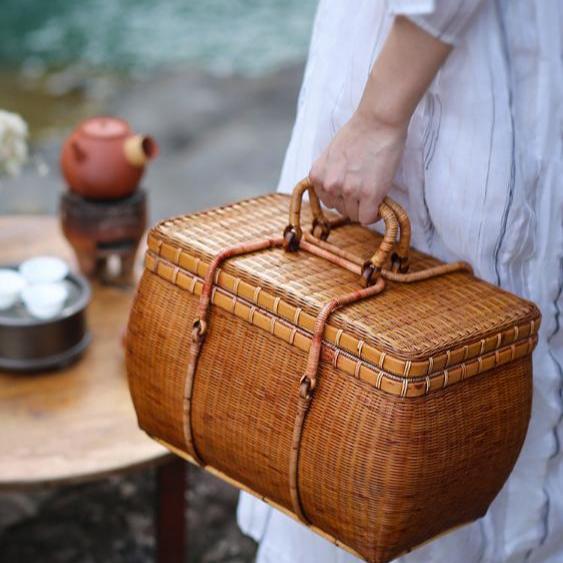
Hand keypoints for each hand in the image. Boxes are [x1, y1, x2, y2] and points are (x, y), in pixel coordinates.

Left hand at [309, 110, 406, 224]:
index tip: (353, 187)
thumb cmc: (358, 134)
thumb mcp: (331, 156)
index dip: (342, 197)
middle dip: (353, 201)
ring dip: (364, 206)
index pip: (328, 202)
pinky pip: (368, 218)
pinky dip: (375, 214)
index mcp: (317, 177)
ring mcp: (348, 191)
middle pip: (341, 210)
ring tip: (373, 187)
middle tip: (365, 184)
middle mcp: (329, 185)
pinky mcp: (368, 194)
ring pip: (355, 216)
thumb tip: (336, 194)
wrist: (377, 121)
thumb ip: (329, 175)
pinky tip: (379, 200)